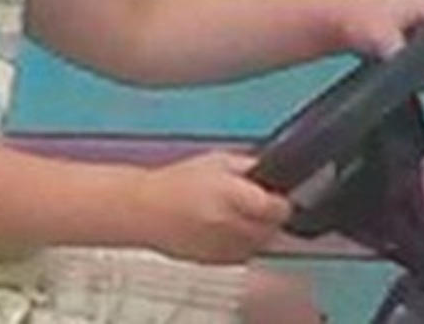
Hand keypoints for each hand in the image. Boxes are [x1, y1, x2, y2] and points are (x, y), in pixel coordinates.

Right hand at [131, 152, 289, 263]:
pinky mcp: (215, 262)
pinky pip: (242, 256)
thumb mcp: (216, 160)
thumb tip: (272, 172)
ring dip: (256, 232)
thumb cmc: (174, 183)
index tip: (274, 196)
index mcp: (231, 195)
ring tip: (235, 215)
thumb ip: (248, 166)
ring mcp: (222, 247)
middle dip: (268, 217)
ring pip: (259, 245)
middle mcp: (229, 224)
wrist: (143, 211)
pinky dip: (241, 245)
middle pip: (272, 229)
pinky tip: (224, 230)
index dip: (280, 201)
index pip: (278, 208)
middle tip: (254, 204)